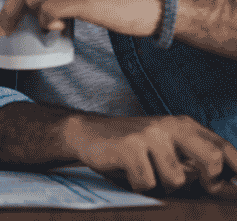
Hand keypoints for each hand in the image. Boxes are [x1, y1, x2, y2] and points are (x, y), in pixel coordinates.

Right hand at [66, 113, 236, 195]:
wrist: (88, 132)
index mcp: (184, 125)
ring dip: (162, 186)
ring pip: (177, 180)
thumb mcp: (166, 145)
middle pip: (212, 160)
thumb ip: (194, 158)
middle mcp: (170, 126)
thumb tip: (224, 185)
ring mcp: (149, 135)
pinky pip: (148, 183)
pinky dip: (138, 185)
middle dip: (207, 181)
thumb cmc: (132, 145)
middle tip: (191, 184)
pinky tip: (129, 173)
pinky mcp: (130, 147)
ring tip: (147, 174)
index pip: (223, 148)